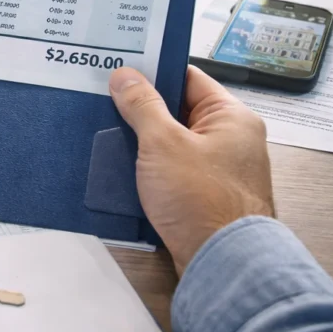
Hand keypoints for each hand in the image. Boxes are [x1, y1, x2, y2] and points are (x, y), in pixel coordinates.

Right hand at [109, 65, 273, 274]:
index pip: (189, 78)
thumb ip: (142, 105)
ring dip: (142, 139)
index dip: (153, 71)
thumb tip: (124, 73)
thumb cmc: (199, 196)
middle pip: (179, 111)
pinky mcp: (206, 197)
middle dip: (141, 108)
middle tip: (100, 97)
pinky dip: (149, 166)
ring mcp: (220, 170)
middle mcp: (232, 140)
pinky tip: (118, 164)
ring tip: (101, 128)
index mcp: (232, 117)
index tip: (117, 67)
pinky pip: (173, 170)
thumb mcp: (163, 143)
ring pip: (173, 143)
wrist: (223, 263)